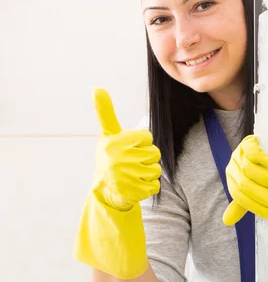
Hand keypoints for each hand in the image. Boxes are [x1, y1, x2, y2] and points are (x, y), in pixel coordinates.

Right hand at [74, 87, 162, 278]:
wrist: (104, 190)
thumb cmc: (110, 157)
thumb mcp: (107, 134)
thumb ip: (105, 112)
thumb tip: (97, 88)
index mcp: (115, 142)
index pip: (147, 137)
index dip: (141, 143)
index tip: (129, 148)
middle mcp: (119, 159)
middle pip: (154, 153)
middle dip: (146, 158)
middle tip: (132, 163)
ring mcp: (126, 177)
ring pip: (156, 169)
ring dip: (148, 173)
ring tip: (133, 174)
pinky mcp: (134, 192)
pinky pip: (156, 186)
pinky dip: (149, 187)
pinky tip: (136, 186)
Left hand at [223, 135, 267, 225]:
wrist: (257, 145)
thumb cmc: (255, 170)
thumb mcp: (247, 187)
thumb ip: (241, 203)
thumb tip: (226, 222)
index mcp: (231, 181)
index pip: (240, 198)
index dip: (256, 207)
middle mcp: (232, 168)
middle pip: (246, 186)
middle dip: (265, 198)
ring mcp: (239, 154)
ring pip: (250, 170)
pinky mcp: (247, 143)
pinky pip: (253, 152)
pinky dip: (264, 160)